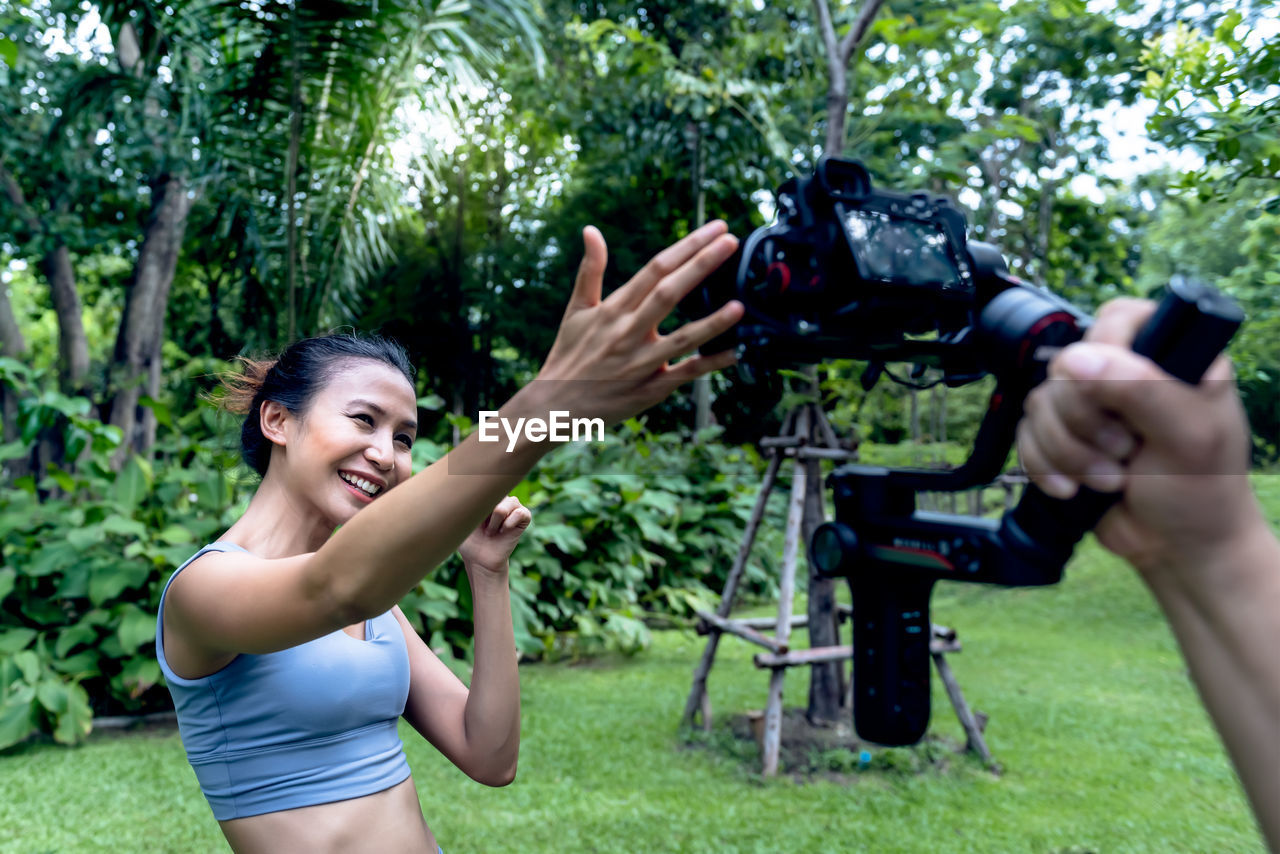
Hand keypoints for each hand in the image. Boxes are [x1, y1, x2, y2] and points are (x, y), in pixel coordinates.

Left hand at [459, 495, 531, 574]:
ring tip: (491, 531)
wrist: (479, 559)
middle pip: (495, 495)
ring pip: (505, 505)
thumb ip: (464, 502)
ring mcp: (514, 505)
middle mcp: (501, 496)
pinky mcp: (524, 516)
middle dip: (485, 514)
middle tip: (482, 527)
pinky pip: (519, 513)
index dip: (479, 499)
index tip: (473, 516)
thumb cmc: (469, 539)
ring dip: (495, 522)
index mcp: (486, 494)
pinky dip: (508, 524)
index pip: (486, 484)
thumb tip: (465, 487)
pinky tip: (503, 531)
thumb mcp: (460, 519)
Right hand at [531, 221, 743, 425]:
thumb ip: (590, 269)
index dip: (687, 246)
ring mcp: (641, 362)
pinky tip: (736, 352)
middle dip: (701, 265)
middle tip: (730, 242)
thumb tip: (590, 230)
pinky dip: (710, 364)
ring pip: (682, 339)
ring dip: (711, 322)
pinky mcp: (650, 388)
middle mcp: (629, 332)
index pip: (655, 269)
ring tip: (740, 305)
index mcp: (614, 309)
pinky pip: (685, 374)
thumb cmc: (569, 353)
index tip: (715, 228)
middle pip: (669, 293)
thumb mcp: (577, 309)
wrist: (556, 405)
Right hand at [1016, 298, 1258, 575]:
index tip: (1116, 399)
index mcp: (1170, 356)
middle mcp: (1125, 373)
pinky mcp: (1061, 436)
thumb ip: (1142, 388)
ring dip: (1068, 452)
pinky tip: (1075, 489)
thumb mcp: (1189, 436)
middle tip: (1126, 450)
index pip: (1116, 319)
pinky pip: (1025, 435)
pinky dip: (1045, 467)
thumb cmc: (1201, 491)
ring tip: (1110, 479)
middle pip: (1066, 367)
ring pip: (1040, 403)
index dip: (1104, 353)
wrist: (1176, 548)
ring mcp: (1090, 406)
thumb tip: (1076, 359)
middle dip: (1086, 422)